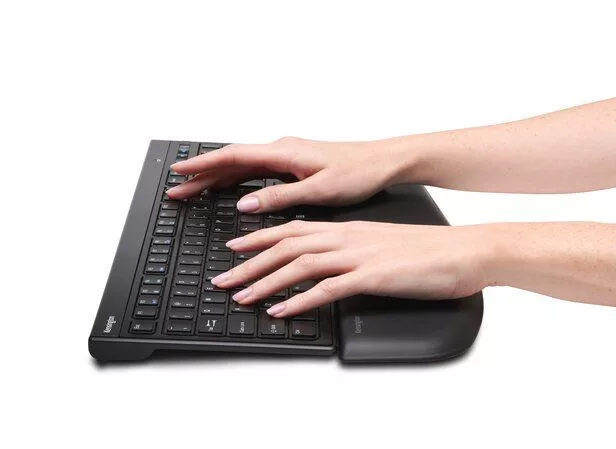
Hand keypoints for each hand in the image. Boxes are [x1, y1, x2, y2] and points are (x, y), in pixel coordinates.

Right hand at [167, 137, 416, 212]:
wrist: (384, 162)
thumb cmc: (359, 172)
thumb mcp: (319, 191)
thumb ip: (280, 198)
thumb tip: (245, 205)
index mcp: (284, 153)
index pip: (232, 157)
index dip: (202, 165)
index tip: (179, 172)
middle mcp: (282, 150)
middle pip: (231, 161)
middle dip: (202, 175)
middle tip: (177, 189)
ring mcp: (287, 156)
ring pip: (243, 166)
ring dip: (217, 178)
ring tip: (194, 190)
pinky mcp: (295, 164)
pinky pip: (257, 171)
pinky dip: (238, 179)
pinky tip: (230, 190)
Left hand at [210, 220, 494, 316]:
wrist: (464, 250)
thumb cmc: (428, 249)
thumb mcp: (381, 244)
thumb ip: (353, 250)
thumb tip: (331, 265)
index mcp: (348, 228)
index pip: (293, 229)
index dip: (259, 238)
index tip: (235, 248)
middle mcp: (347, 237)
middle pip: (286, 245)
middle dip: (249, 263)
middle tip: (223, 278)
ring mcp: (358, 255)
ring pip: (299, 264)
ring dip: (265, 282)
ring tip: (241, 297)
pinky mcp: (372, 276)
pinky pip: (327, 289)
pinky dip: (300, 300)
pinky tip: (282, 311)